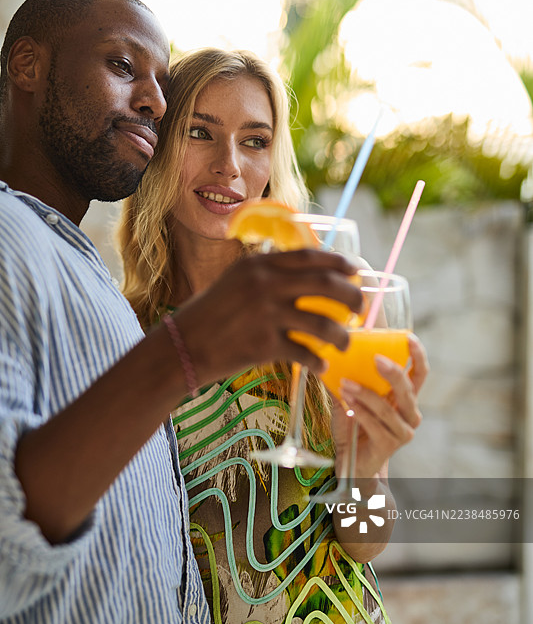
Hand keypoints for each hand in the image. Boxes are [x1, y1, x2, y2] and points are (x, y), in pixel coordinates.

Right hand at [174, 249, 362, 384]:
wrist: (183, 345)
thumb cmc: (209, 314)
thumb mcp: (234, 280)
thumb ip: (265, 273)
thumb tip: (300, 274)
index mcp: (259, 265)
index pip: (309, 257)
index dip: (337, 263)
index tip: (355, 270)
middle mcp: (266, 285)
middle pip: (326, 286)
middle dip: (352, 296)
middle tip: (360, 307)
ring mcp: (267, 315)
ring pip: (322, 323)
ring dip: (341, 335)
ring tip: (345, 343)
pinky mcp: (265, 345)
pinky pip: (305, 353)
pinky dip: (318, 362)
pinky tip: (323, 367)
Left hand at [333, 334, 428, 479]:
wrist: (350, 463)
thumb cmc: (352, 428)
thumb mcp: (348, 399)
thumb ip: (346, 378)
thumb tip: (331, 354)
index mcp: (404, 399)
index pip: (419, 374)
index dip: (418, 355)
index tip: (409, 337)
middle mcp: (409, 414)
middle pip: (408, 388)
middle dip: (393, 372)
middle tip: (375, 359)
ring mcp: (402, 431)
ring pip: (387, 407)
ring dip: (365, 393)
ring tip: (346, 383)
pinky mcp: (389, 445)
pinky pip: (374, 424)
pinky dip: (359, 410)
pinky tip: (347, 400)